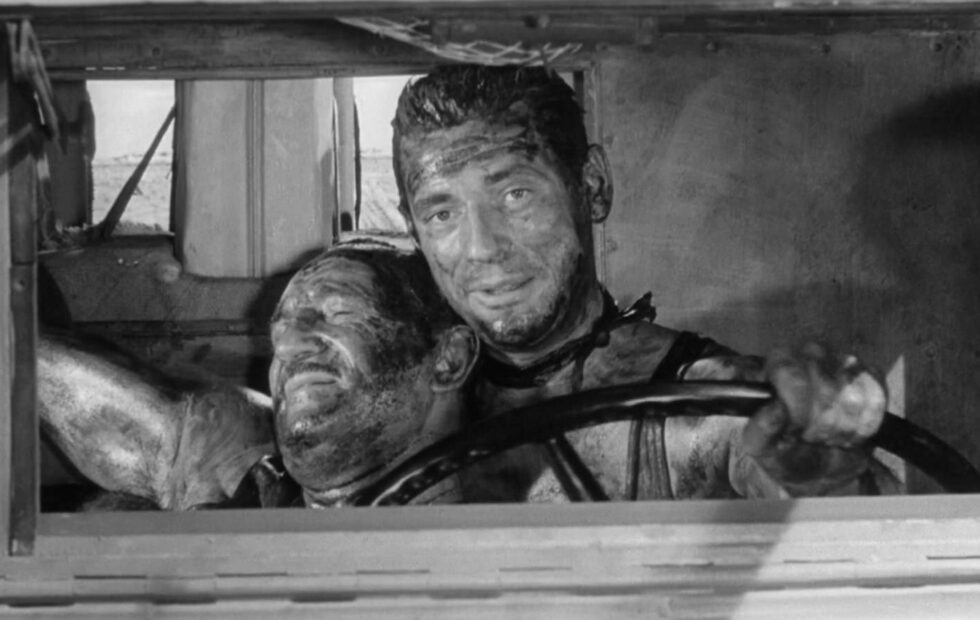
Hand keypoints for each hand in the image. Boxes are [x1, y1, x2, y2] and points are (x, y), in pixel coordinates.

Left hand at [742, 343, 886, 495]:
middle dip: (820, 424)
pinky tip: (849, 432)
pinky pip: (877, 400)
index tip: (795, 430)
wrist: (820, 469)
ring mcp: (843, 361)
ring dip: (842, 428)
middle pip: (825, 388)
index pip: (791, 374)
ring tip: (828, 435)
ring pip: (853, 397)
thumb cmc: (786, 450)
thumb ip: (761, 429)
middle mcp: (809, 353)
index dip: (797, 409)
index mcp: (777, 363)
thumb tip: (774, 410)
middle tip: (811, 436)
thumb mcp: (763, 447)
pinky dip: (865, 426)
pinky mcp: (870, 376)